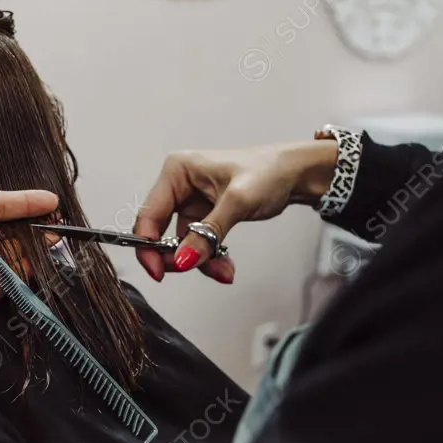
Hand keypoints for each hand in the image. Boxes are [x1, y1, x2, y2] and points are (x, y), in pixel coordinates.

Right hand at [134, 140, 337, 282]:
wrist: (295, 175)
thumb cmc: (268, 172)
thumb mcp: (237, 202)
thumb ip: (207, 234)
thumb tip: (182, 260)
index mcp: (177, 171)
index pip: (149, 214)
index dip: (148, 245)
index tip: (158, 271)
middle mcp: (178, 185)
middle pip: (159, 232)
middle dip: (177, 256)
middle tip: (193, 270)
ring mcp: (190, 202)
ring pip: (180, 243)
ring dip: (199, 261)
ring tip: (223, 270)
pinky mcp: (203, 216)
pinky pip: (197, 244)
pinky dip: (209, 259)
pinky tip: (225, 267)